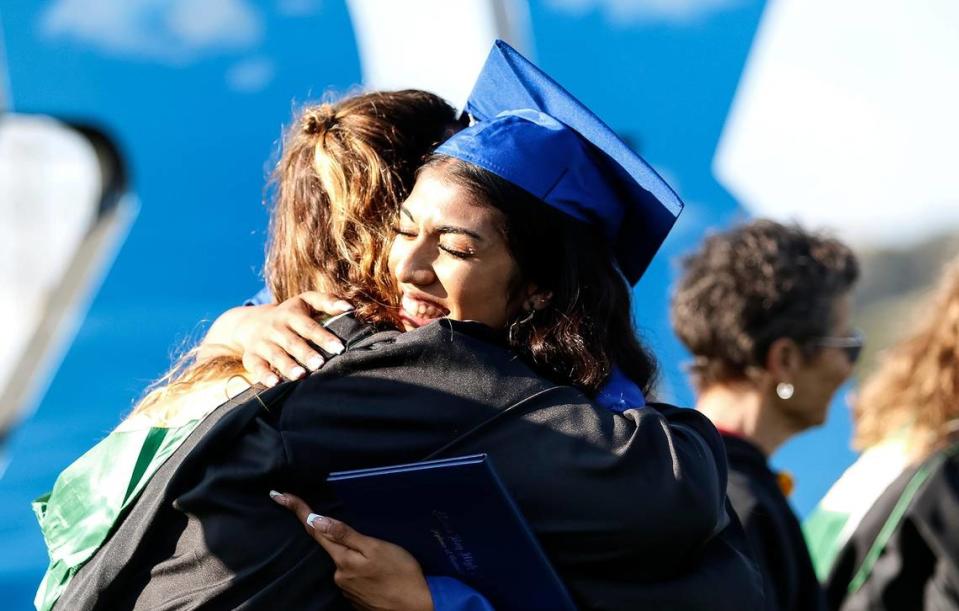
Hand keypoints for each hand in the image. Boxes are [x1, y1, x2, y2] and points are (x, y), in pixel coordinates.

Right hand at [200, 292, 352, 384]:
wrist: (250, 322)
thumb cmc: (289, 314)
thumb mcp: (305, 301)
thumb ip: (327, 301)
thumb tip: (350, 307)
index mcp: (291, 314)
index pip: (309, 326)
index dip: (323, 337)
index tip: (338, 348)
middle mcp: (276, 328)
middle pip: (292, 342)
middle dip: (306, 353)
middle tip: (319, 364)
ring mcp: (262, 343)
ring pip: (276, 355)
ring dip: (288, 365)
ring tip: (301, 375)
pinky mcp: (251, 356)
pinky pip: (256, 367)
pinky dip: (264, 375)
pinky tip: (275, 383)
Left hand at [270, 491, 433, 610]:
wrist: (418, 607)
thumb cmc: (401, 574)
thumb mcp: (375, 548)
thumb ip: (345, 534)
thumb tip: (316, 519)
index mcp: (342, 559)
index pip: (314, 529)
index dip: (298, 510)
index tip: (278, 494)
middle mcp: (338, 575)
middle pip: (333, 548)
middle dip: (344, 540)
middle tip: (373, 543)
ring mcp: (347, 589)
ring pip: (347, 564)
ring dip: (358, 558)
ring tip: (386, 560)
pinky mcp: (358, 598)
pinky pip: (356, 578)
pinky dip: (366, 572)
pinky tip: (383, 573)